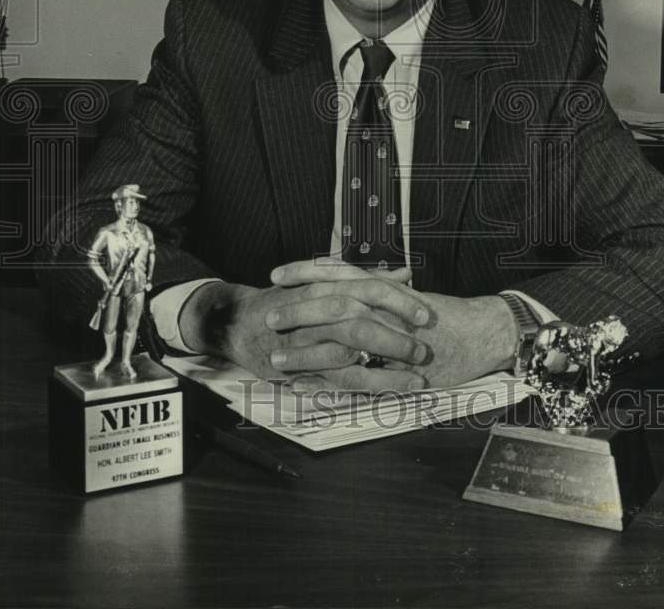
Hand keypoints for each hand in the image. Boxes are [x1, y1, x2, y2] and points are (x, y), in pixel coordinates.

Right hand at [178, 263, 429, 391]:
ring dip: (387, 365)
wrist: (237, 322)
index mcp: (326, 285)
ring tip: (417, 375)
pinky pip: (339, 379)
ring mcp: (307, 340)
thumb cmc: (288, 300)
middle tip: (424, 347)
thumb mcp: (325, 282)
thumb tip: (406, 273)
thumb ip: (369, 279)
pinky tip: (391, 390)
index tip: (426, 313)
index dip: (399, 301)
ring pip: (351, 353)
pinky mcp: (301, 368)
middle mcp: (316, 310)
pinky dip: (367, 385)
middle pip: (362, 320)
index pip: (368, 289)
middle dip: (396, 336)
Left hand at [272, 264, 518, 390]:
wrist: (485, 332)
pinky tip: (302, 386)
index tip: (276, 274)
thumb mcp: (410, 298)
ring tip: (275, 356)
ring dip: (305, 349)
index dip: (304, 272)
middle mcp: (384, 307)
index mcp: (383, 287)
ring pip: (339, 339)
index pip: (336, 273)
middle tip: (268, 314)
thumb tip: (357, 282)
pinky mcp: (396, 366)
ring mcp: (390, 336)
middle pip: (332, 303)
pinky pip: (356, 374)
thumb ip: (383, 290)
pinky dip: (326, 380)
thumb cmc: (450, 315)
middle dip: (297, 309)